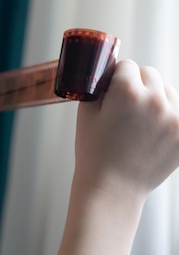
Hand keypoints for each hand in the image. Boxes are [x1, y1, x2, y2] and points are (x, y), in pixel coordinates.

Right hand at [74, 59, 178, 198]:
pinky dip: (168, 116)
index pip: (126, 66)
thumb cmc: (94, 151)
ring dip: (155, 98)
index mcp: (126, 92)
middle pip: (149, 74)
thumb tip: (108, 73)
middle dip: (136, 84)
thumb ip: (96, 87)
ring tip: (139, 121)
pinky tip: (152, 131)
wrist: (112, 187)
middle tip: (124, 106)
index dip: (115, 77)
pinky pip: (178, 112)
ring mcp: (174, 117)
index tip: (110, 90)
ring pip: (167, 91)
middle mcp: (155, 100)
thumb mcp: (85, 113)